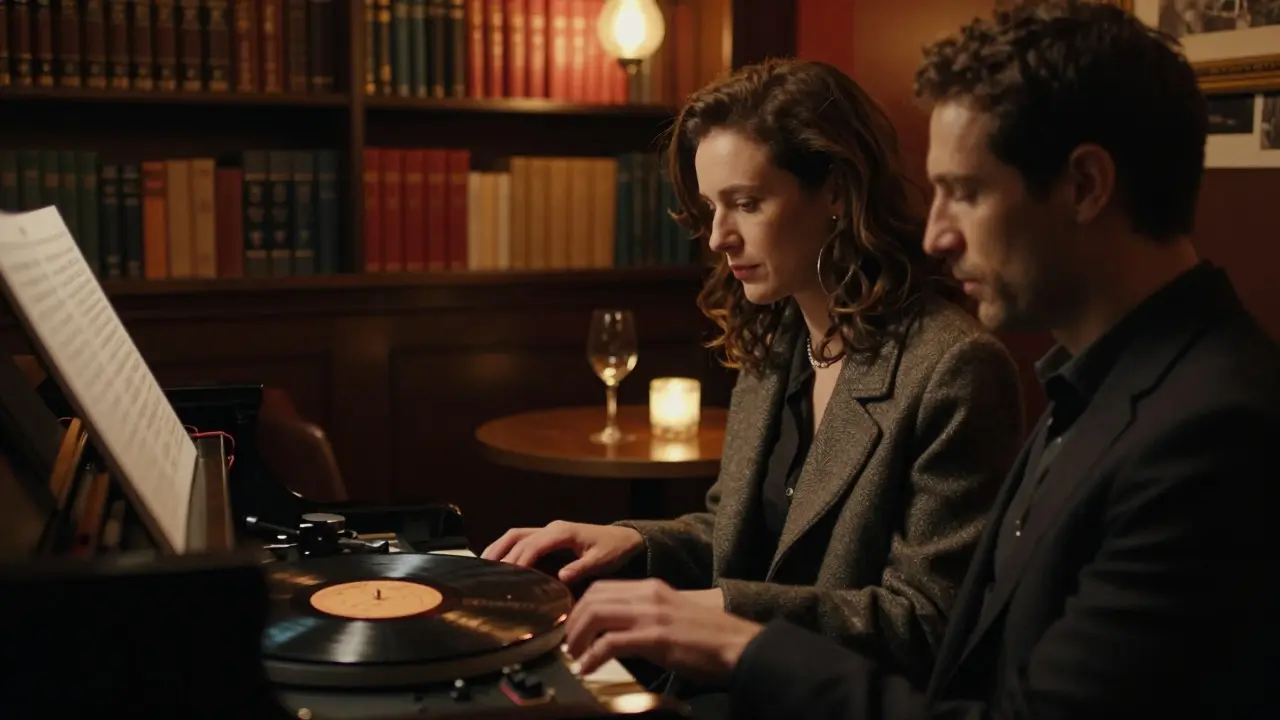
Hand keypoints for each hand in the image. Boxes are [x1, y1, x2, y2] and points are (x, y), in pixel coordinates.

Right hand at [480, 520, 644, 583]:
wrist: (623, 539)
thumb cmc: (613, 549)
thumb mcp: (602, 561)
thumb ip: (581, 568)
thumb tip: (561, 577)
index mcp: (562, 532)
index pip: (533, 544)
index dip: (519, 560)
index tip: (508, 576)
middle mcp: (551, 528)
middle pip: (517, 536)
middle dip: (500, 553)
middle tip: (485, 573)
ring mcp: (548, 530)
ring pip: (515, 535)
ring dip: (498, 548)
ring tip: (482, 567)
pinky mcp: (547, 537)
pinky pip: (521, 539)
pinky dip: (506, 548)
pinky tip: (496, 562)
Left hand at [563, 578, 763, 682]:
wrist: (738, 645)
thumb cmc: (708, 638)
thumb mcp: (671, 616)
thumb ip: (644, 616)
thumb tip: (613, 632)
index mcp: (651, 589)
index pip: (601, 588)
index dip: (580, 607)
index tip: (573, 628)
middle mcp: (648, 595)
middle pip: (593, 598)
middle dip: (573, 623)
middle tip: (569, 645)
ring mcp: (652, 615)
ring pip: (596, 614)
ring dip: (578, 638)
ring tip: (575, 657)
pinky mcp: (656, 637)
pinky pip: (611, 642)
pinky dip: (593, 656)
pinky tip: (589, 669)